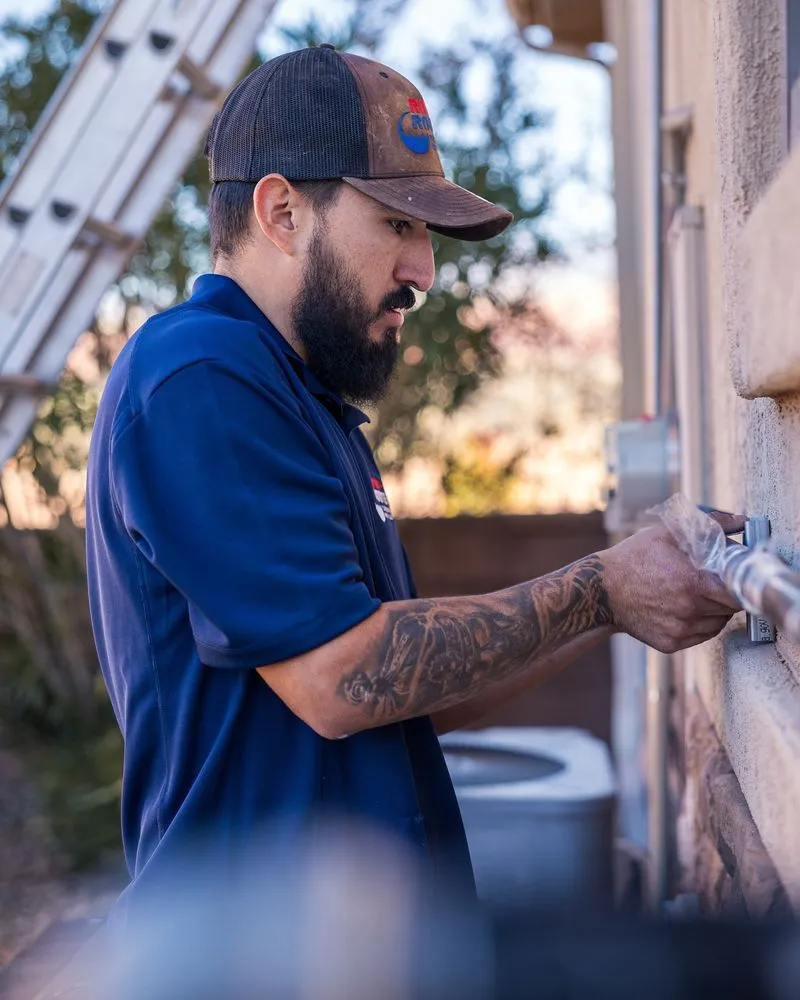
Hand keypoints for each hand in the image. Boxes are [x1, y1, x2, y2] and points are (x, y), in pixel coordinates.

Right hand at [600, 511, 745, 652]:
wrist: (602, 591)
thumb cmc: (633, 558)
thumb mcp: (667, 533)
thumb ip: (710, 524)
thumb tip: (740, 520)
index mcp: (694, 583)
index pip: (739, 590)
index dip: (741, 581)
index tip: (736, 573)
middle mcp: (690, 610)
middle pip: (731, 607)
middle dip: (727, 592)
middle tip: (714, 580)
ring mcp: (680, 630)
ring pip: (718, 622)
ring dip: (716, 608)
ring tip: (696, 593)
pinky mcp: (672, 643)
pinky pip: (701, 634)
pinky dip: (700, 622)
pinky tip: (684, 607)